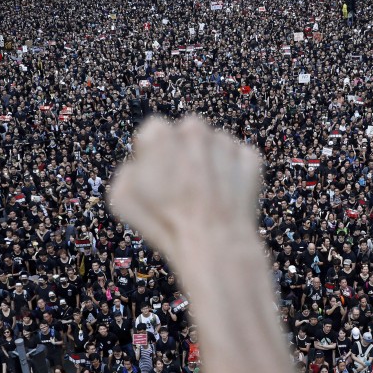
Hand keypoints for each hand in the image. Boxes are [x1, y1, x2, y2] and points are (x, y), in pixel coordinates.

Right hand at [110, 117, 261, 261]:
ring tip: (206, 196)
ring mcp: (225, 142)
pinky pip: (239, 160)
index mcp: (160, 133)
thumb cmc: (164, 222)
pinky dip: (234, 174)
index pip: (154, 132)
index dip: (154, 155)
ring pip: (215, 146)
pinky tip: (226, 196)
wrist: (213, 242)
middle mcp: (194, 129)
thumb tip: (138, 164)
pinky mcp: (250, 157)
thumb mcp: (122, 197)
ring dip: (210, 163)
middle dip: (184, 153)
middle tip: (184, 185)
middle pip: (187, 134)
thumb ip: (127, 171)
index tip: (157, 175)